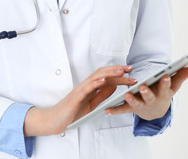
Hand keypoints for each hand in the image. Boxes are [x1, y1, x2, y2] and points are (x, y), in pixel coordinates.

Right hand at [23, 65, 137, 135]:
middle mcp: (86, 85)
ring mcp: (81, 89)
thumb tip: (114, 86)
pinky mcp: (76, 96)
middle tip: (130, 68)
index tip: (129, 72)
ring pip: (96, 77)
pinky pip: (87, 87)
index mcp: (90, 87)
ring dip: (109, 73)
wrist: (57, 119)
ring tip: (121, 72)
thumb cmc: (72, 112)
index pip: (106, 77)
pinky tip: (104, 80)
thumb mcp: (92, 104)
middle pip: (103, 74)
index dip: (118, 73)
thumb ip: (102, 95)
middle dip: (117, 70)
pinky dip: (96, 82)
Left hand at [105, 67, 187, 119]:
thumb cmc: (163, 94)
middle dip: (146, 92)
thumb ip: (181, 76)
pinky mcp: (130, 109)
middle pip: (149, 96)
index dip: (165, 82)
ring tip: (127, 96)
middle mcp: (151, 100)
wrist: (155, 112)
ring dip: (131, 100)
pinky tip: (107, 110)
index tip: (165, 76)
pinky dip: (114, 110)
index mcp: (162, 93)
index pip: (165, 87)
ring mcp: (140, 105)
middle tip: (143, 87)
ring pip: (135, 103)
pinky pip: (122, 110)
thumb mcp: (173, 86)